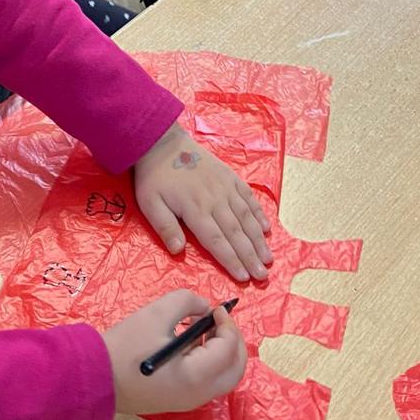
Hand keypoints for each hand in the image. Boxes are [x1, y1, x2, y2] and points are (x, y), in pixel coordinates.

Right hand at [102, 289, 246, 414]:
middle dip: (234, 341)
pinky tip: (190, 344)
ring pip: (223, 378)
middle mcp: (199, 394)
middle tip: (221, 321)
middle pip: (235, 369)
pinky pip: (207, 383)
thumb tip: (204, 308)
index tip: (215, 308)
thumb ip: (187, 302)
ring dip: (223, 352)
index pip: (228, 348)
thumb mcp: (157, 313)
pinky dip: (210, 363)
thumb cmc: (125, 346)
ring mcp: (189, 402)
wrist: (94, 377)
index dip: (227, 323)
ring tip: (204, 330)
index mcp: (196, 375)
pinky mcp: (179, 402)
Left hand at [133, 122, 271, 281]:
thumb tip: (178, 252)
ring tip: (269, 259)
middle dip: (251, 257)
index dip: (231, 261)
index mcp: (196, 209)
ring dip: (259, 240)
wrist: (163, 141)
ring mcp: (226, 187)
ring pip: (246, 218)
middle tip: (263, 276)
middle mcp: (216, 199)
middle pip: (236, 233)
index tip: (244, 278)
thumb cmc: (154, 176)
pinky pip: (248, 197)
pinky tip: (266, 228)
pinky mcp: (230, 177)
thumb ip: (165, 228)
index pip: (217, 241)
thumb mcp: (150, 204)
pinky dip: (259, 214)